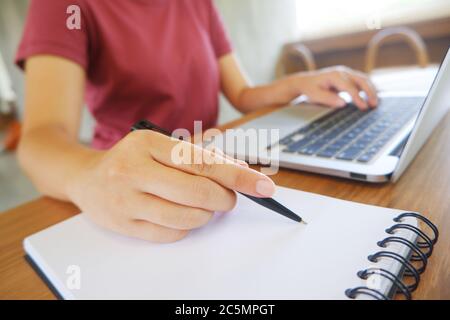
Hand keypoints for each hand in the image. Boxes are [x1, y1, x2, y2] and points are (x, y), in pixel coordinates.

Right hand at [67, 130, 274, 242]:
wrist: (86, 178)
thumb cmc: (133, 160)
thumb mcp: (162, 146)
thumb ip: (201, 156)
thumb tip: (241, 171)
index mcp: (147, 143)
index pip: (203, 162)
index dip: (238, 176)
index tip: (264, 187)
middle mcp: (133, 169)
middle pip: (198, 192)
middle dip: (225, 198)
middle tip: (229, 199)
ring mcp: (126, 199)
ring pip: (187, 217)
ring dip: (206, 215)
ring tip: (203, 206)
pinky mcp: (123, 224)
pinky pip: (171, 234)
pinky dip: (187, 227)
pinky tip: (181, 215)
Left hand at [279, 66, 377, 109]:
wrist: (305, 82)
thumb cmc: (310, 89)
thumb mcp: (315, 95)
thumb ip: (328, 99)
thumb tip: (343, 103)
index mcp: (334, 76)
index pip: (350, 87)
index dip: (358, 97)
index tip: (364, 107)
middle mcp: (342, 72)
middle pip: (361, 80)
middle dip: (369, 92)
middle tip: (374, 105)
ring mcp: (346, 73)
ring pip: (364, 79)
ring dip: (371, 90)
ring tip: (375, 103)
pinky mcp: (348, 77)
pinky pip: (361, 81)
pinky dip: (368, 88)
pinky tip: (372, 98)